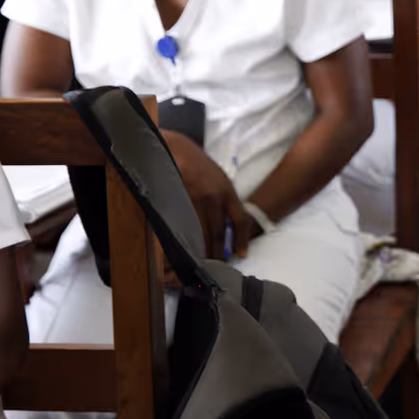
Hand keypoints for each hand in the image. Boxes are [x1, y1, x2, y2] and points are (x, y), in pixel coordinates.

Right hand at [163, 130, 250, 261]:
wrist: (177, 150)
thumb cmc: (199, 166)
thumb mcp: (219, 179)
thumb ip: (225, 201)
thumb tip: (225, 225)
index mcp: (228, 192)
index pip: (240, 221)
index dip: (241, 240)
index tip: (241, 255)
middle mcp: (215, 198)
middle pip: (218, 233)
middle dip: (217, 253)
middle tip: (215, 268)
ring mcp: (195, 200)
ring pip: (200, 233)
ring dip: (200, 251)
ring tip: (199, 265)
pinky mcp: (178, 202)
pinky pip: (182, 226)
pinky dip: (183, 240)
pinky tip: (181, 250)